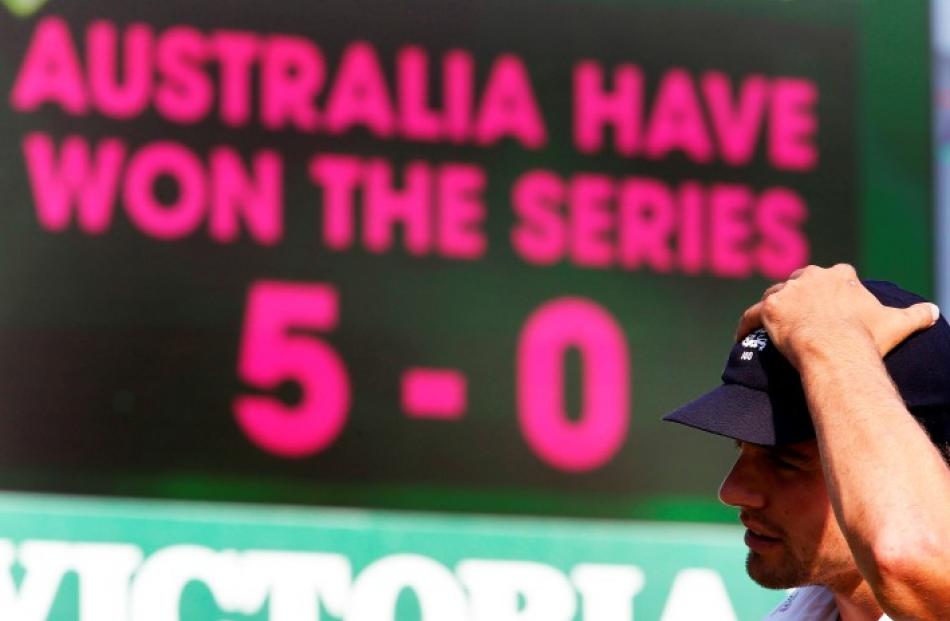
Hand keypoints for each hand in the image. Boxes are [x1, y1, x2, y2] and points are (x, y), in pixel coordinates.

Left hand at [735, 264, 938, 368]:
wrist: (836, 349)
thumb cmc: (865, 337)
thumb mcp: (896, 322)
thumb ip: (915, 314)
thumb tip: (934, 310)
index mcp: (839, 275)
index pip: (834, 274)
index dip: (832, 288)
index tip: (831, 303)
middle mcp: (810, 276)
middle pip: (799, 281)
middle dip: (799, 294)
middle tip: (798, 316)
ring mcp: (787, 291)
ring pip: (775, 296)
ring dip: (773, 308)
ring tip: (771, 326)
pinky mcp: (768, 309)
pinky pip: (751, 315)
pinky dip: (745, 326)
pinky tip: (740, 337)